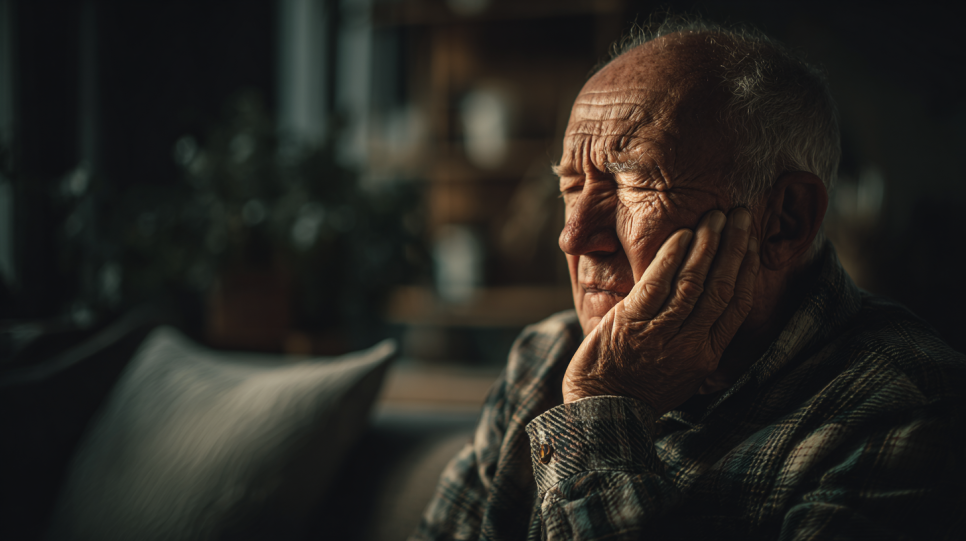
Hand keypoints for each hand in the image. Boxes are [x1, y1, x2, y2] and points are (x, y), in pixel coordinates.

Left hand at [562, 208, 759, 413]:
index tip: (752, 242)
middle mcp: (690, 345)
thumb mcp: (684, 372)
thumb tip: (715, 306)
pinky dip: (671, 256)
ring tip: (715, 217)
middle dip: (734, 247)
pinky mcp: (630, 324)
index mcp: (707, 355)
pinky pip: (657, 284)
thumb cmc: (642, 387)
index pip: (737, 304)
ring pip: (692, 282)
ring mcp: (660, 334)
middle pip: (721, 286)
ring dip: (706, 245)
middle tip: (741, 215)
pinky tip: (681, 234)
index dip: (747, 268)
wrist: (602, 410)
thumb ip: (700, 340)